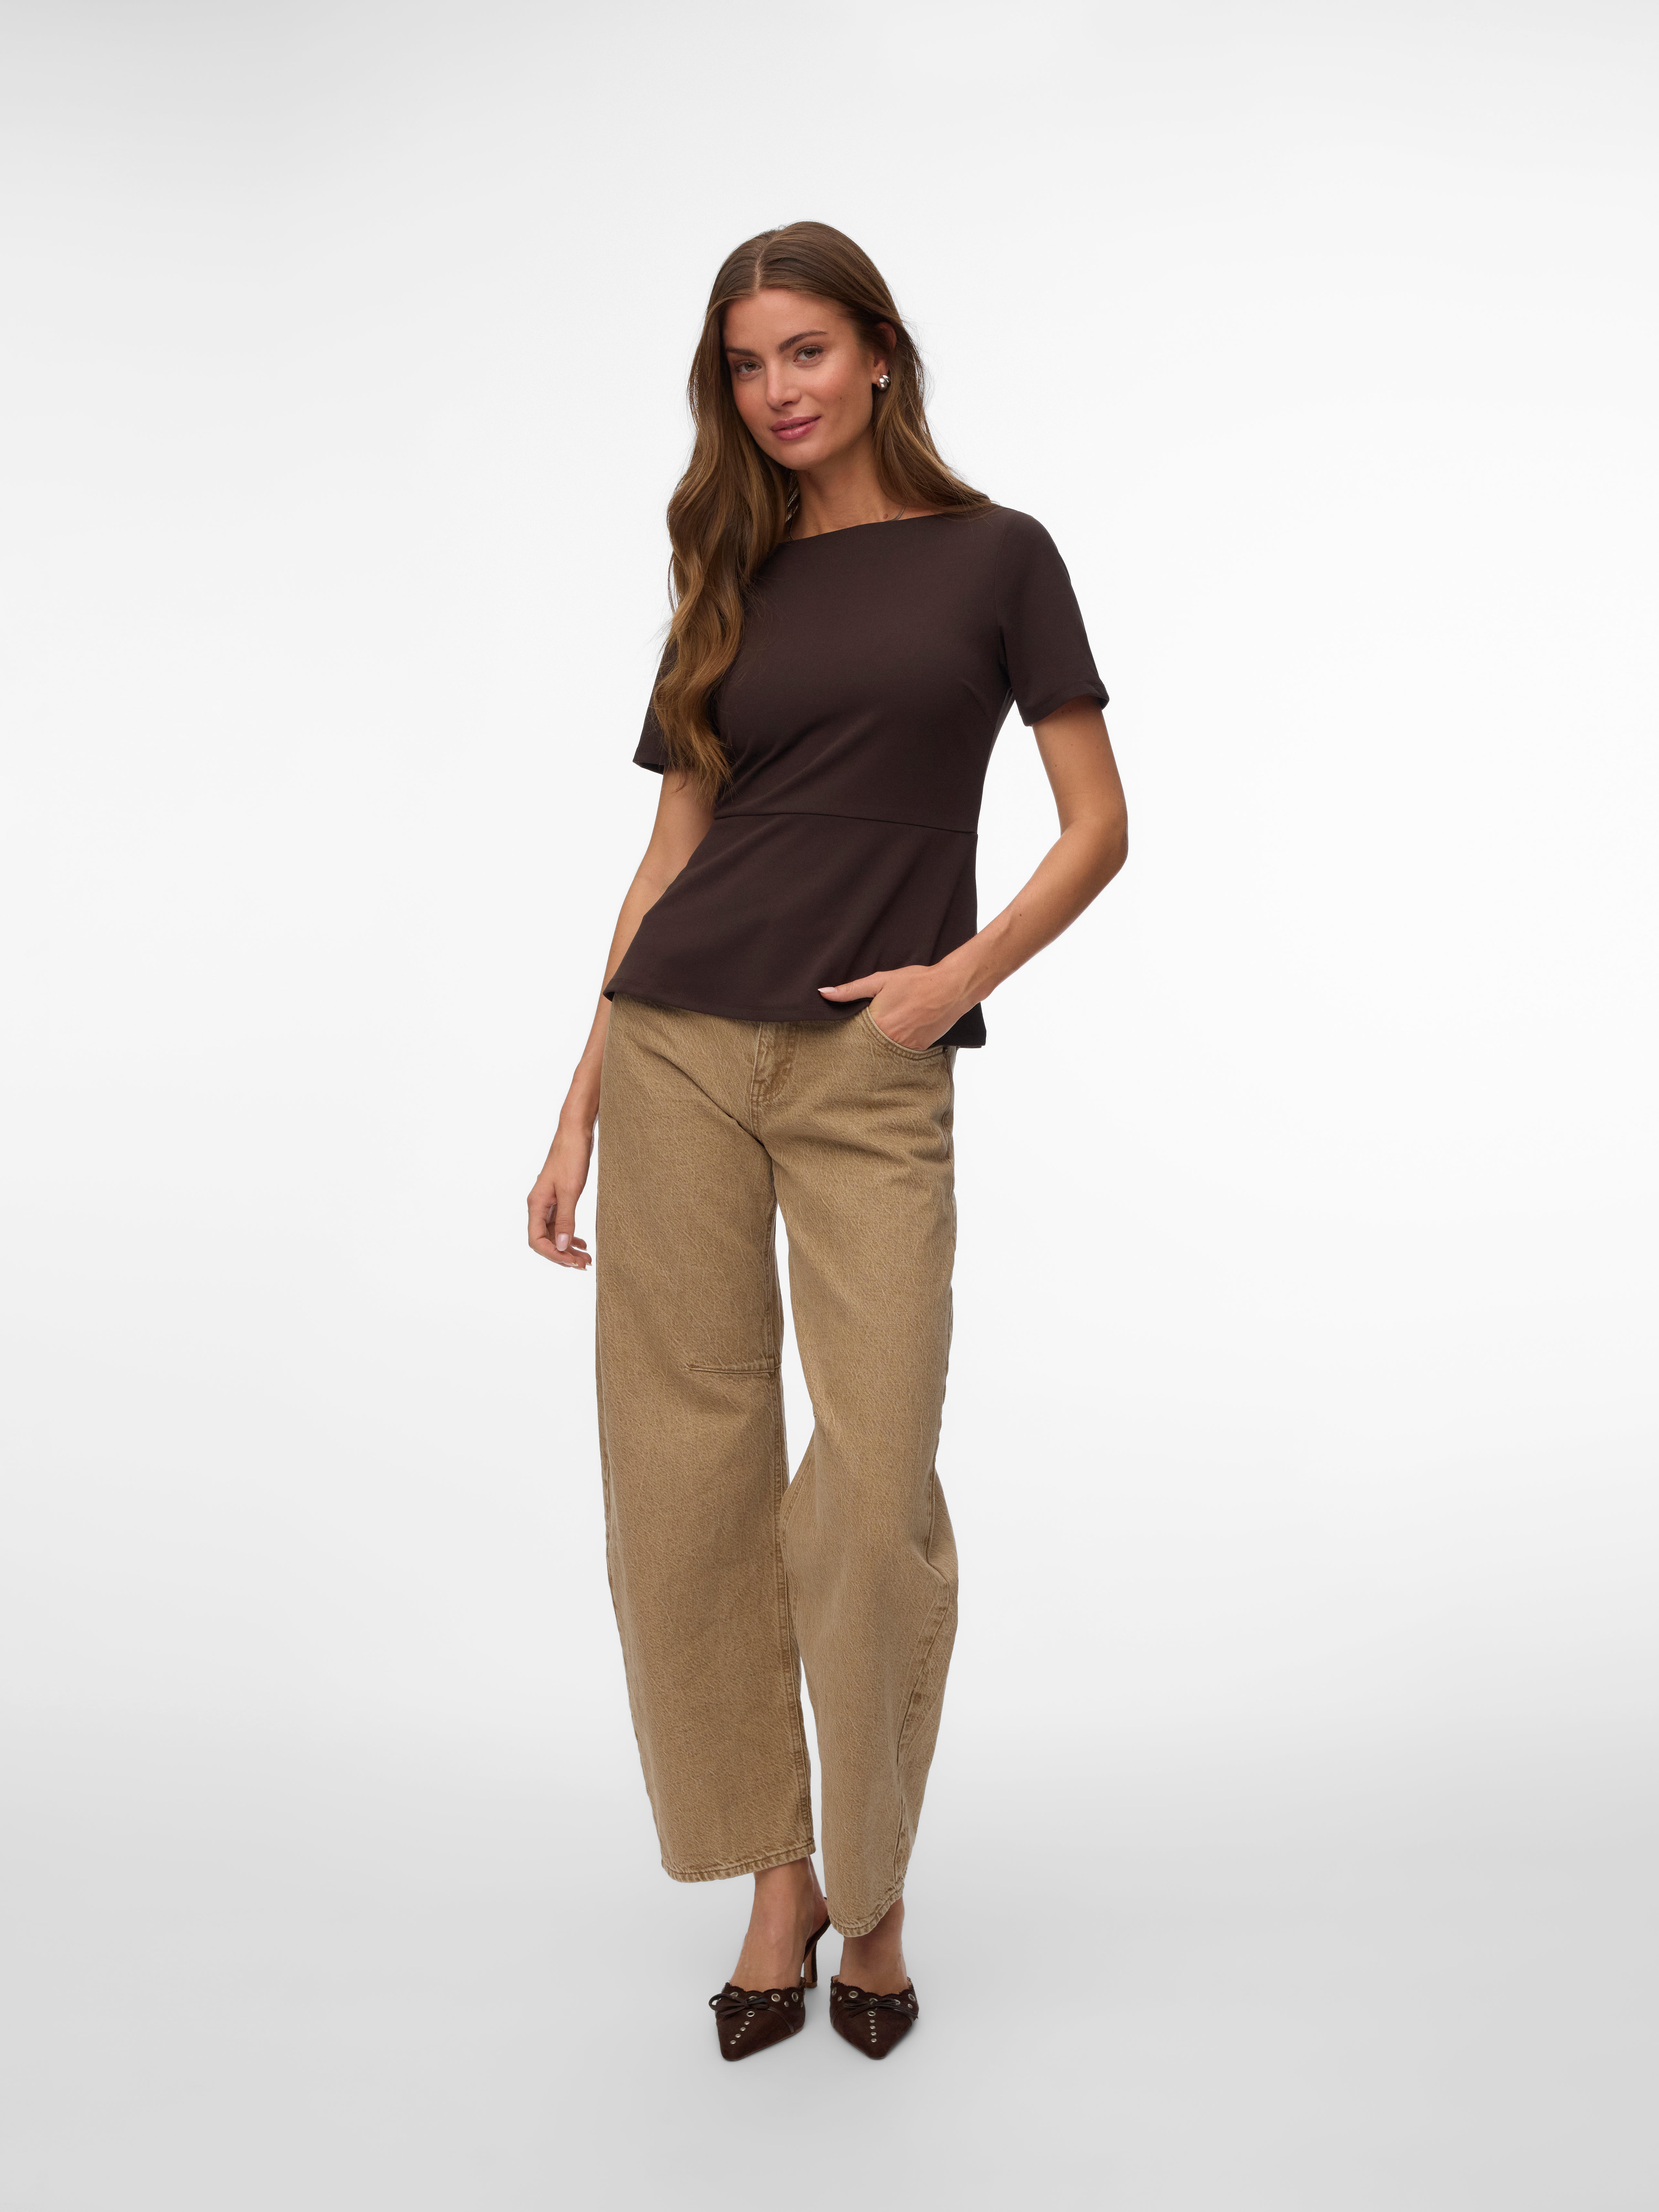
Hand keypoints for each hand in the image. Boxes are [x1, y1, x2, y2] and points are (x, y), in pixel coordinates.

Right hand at [528, 1122, 593, 1269]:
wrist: (575, 1133)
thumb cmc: (571, 1157)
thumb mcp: (570, 1191)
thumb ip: (566, 1219)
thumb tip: (563, 1246)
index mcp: (536, 1204)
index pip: (537, 1240)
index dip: (553, 1255)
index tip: (572, 1262)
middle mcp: (539, 1205)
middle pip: (545, 1240)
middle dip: (563, 1255)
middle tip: (584, 1265)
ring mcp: (549, 1202)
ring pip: (555, 1233)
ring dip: (568, 1248)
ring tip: (586, 1259)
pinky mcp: (559, 1198)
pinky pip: (561, 1223)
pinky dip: (571, 1235)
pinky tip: (582, 1242)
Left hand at [817, 965, 966, 1051]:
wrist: (951, 988)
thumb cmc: (916, 981)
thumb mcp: (880, 980)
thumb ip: (850, 990)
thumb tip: (823, 993)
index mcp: (876, 1024)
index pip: (851, 1037)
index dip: (847, 1035)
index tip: (841, 1037)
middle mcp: (889, 1040)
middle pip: (866, 1048)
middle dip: (862, 1044)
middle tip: (859, 1040)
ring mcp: (905, 1047)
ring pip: (884, 1052)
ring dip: (880, 1046)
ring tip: (882, 1035)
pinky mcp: (918, 1049)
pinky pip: (900, 1053)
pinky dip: (896, 1047)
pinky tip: (898, 1035)